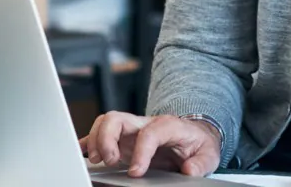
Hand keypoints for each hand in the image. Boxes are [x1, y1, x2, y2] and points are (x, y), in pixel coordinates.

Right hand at [79, 111, 222, 177]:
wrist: (194, 136)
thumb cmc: (198, 144)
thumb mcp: (208, 154)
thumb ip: (200, 163)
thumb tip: (189, 170)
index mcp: (167, 125)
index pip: (149, 133)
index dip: (140, 152)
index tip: (137, 172)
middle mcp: (145, 124)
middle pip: (117, 118)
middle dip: (107, 138)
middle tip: (110, 161)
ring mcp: (131, 130)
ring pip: (105, 123)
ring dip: (95, 140)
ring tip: (97, 161)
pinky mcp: (122, 139)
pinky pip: (100, 134)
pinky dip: (87, 142)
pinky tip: (81, 153)